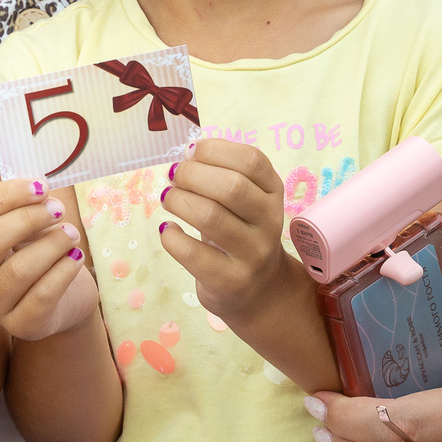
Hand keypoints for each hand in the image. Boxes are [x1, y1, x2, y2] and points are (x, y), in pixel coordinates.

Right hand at [0, 178, 95, 343]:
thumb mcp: (29, 230)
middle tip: (59, 209)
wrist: (66, 301)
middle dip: (28, 219)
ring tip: (72, 234)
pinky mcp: (20, 326)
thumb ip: (24, 209)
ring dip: (51, 245)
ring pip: (17, 270)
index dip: (10, 195)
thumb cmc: (43, 257)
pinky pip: (42, 296)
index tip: (42, 185)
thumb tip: (39, 189)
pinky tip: (77, 257)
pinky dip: (63, 271)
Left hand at [157, 140, 294, 325]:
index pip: (251, 160)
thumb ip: (222, 174)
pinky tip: (169, 230)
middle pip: (231, 186)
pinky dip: (171, 236)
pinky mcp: (231, 280)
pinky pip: (192, 253)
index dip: (215, 150)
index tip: (190, 152)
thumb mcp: (244, 201)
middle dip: (192, 175)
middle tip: (174, 176)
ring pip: (210, 216)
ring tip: (167, 198)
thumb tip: (187, 155)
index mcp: (274, 192)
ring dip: (178, 200)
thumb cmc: (240, 233)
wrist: (259, 291)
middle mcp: (270, 221)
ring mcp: (253, 254)